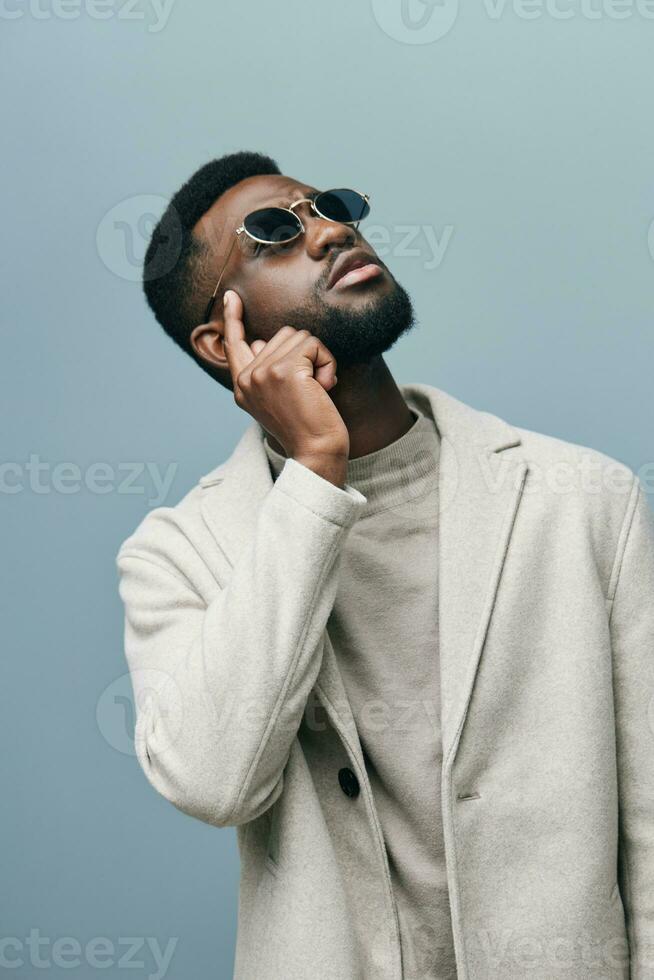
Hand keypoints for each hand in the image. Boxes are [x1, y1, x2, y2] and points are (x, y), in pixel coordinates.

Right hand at [222, 290, 349, 483]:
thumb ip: (265, 370)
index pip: (235, 345)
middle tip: (311, 390)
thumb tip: (256, 339)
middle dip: (305, 356)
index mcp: (242, 387)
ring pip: (299, 337)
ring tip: (317, 390)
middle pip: (281, 335)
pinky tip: (324, 387)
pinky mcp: (284, 370)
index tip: (232, 297)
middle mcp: (247, 379)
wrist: (315, 452)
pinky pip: (313, 345)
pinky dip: (327, 362)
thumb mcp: (276, 399)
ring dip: (318, 359)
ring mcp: (263, 373)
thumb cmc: (305, 429)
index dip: (233, 319)